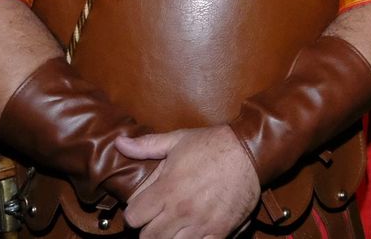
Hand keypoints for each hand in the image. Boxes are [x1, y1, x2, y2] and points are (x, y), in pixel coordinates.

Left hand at [116, 126, 259, 237]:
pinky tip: (194, 232)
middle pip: (148, 238)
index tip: (142, 208)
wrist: (251, 152)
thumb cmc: (213, 144)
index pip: (133, 217)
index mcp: (167, 189)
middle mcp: (181, 210)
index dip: (135, 213)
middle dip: (149, 229)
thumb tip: (119, 143)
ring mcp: (200, 223)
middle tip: (158, 219)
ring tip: (176, 226)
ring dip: (170, 238)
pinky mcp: (219, 230)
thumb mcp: (178, 140)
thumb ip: (146, 146)